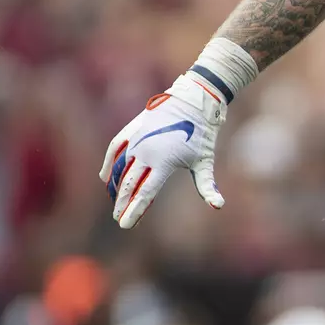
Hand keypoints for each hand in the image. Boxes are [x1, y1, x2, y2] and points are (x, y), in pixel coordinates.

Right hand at [99, 73, 226, 228]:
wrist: (194, 99)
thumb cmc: (202, 133)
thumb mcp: (205, 161)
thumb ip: (207, 186)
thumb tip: (218, 207)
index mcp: (164, 162)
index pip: (145, 193)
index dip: (134, 210)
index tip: (125, 225)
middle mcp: (146, 152)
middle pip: (129, 184)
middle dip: (122, 203)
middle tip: (118, 218)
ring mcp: (138, 139)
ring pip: (120, 168)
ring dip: (116, 187)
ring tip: (116, 202)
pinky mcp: (133, 129)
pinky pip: (115, 148)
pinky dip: (109, 163)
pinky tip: (105, 177)